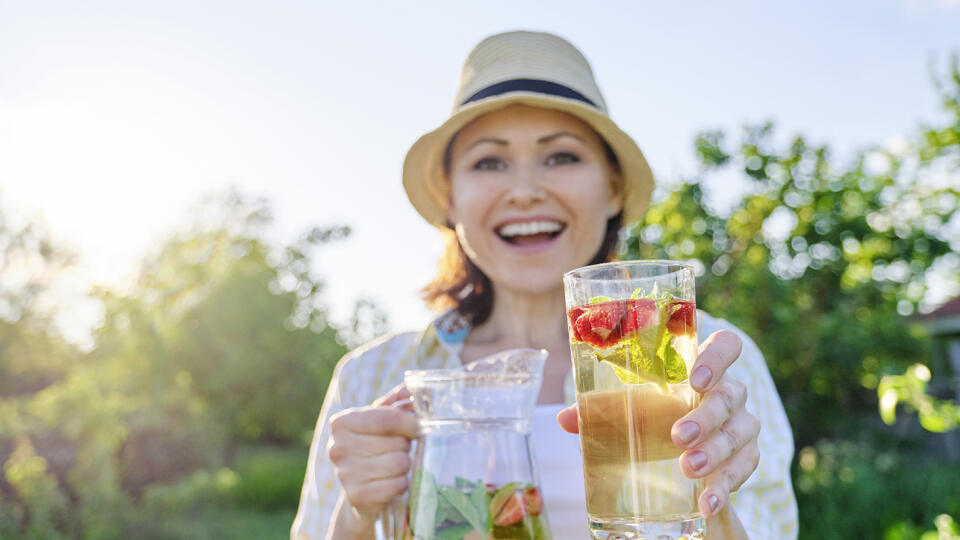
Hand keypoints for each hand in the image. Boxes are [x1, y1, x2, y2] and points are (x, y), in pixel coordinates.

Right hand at [328, 384, 418, 523]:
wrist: (361, 495)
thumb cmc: (374, 450)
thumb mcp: (381, 421)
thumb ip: (396, 402)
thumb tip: (413, 386)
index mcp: (342, 423)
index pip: (388, 418)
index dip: (410, 423)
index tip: (418, 428)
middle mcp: (338, 447)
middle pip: (396, 442)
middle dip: (404, 447)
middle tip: (396, 452)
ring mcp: (345, 474)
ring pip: (399, 463)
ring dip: (404, 466)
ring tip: (393, 467)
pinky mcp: (357, 496)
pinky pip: (397, 484)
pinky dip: (401, 484)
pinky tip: (392, 483)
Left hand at [556, 330, 759, 518]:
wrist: (683, 457)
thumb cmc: (656, 417)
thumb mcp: (632, 411)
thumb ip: (603, 411)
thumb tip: (562, 418)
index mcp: (703, 369)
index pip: (727, 346)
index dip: (716, 357)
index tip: (695, 378)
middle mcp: (729, 392)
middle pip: (730, 395)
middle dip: (705, 416)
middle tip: (678, 437)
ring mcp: (742, 425)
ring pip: (739, 433)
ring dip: (715, 452)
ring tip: (689, 469)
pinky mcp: (747, 457)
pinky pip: (744, 469)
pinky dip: (725, 487)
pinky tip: (707, 503)